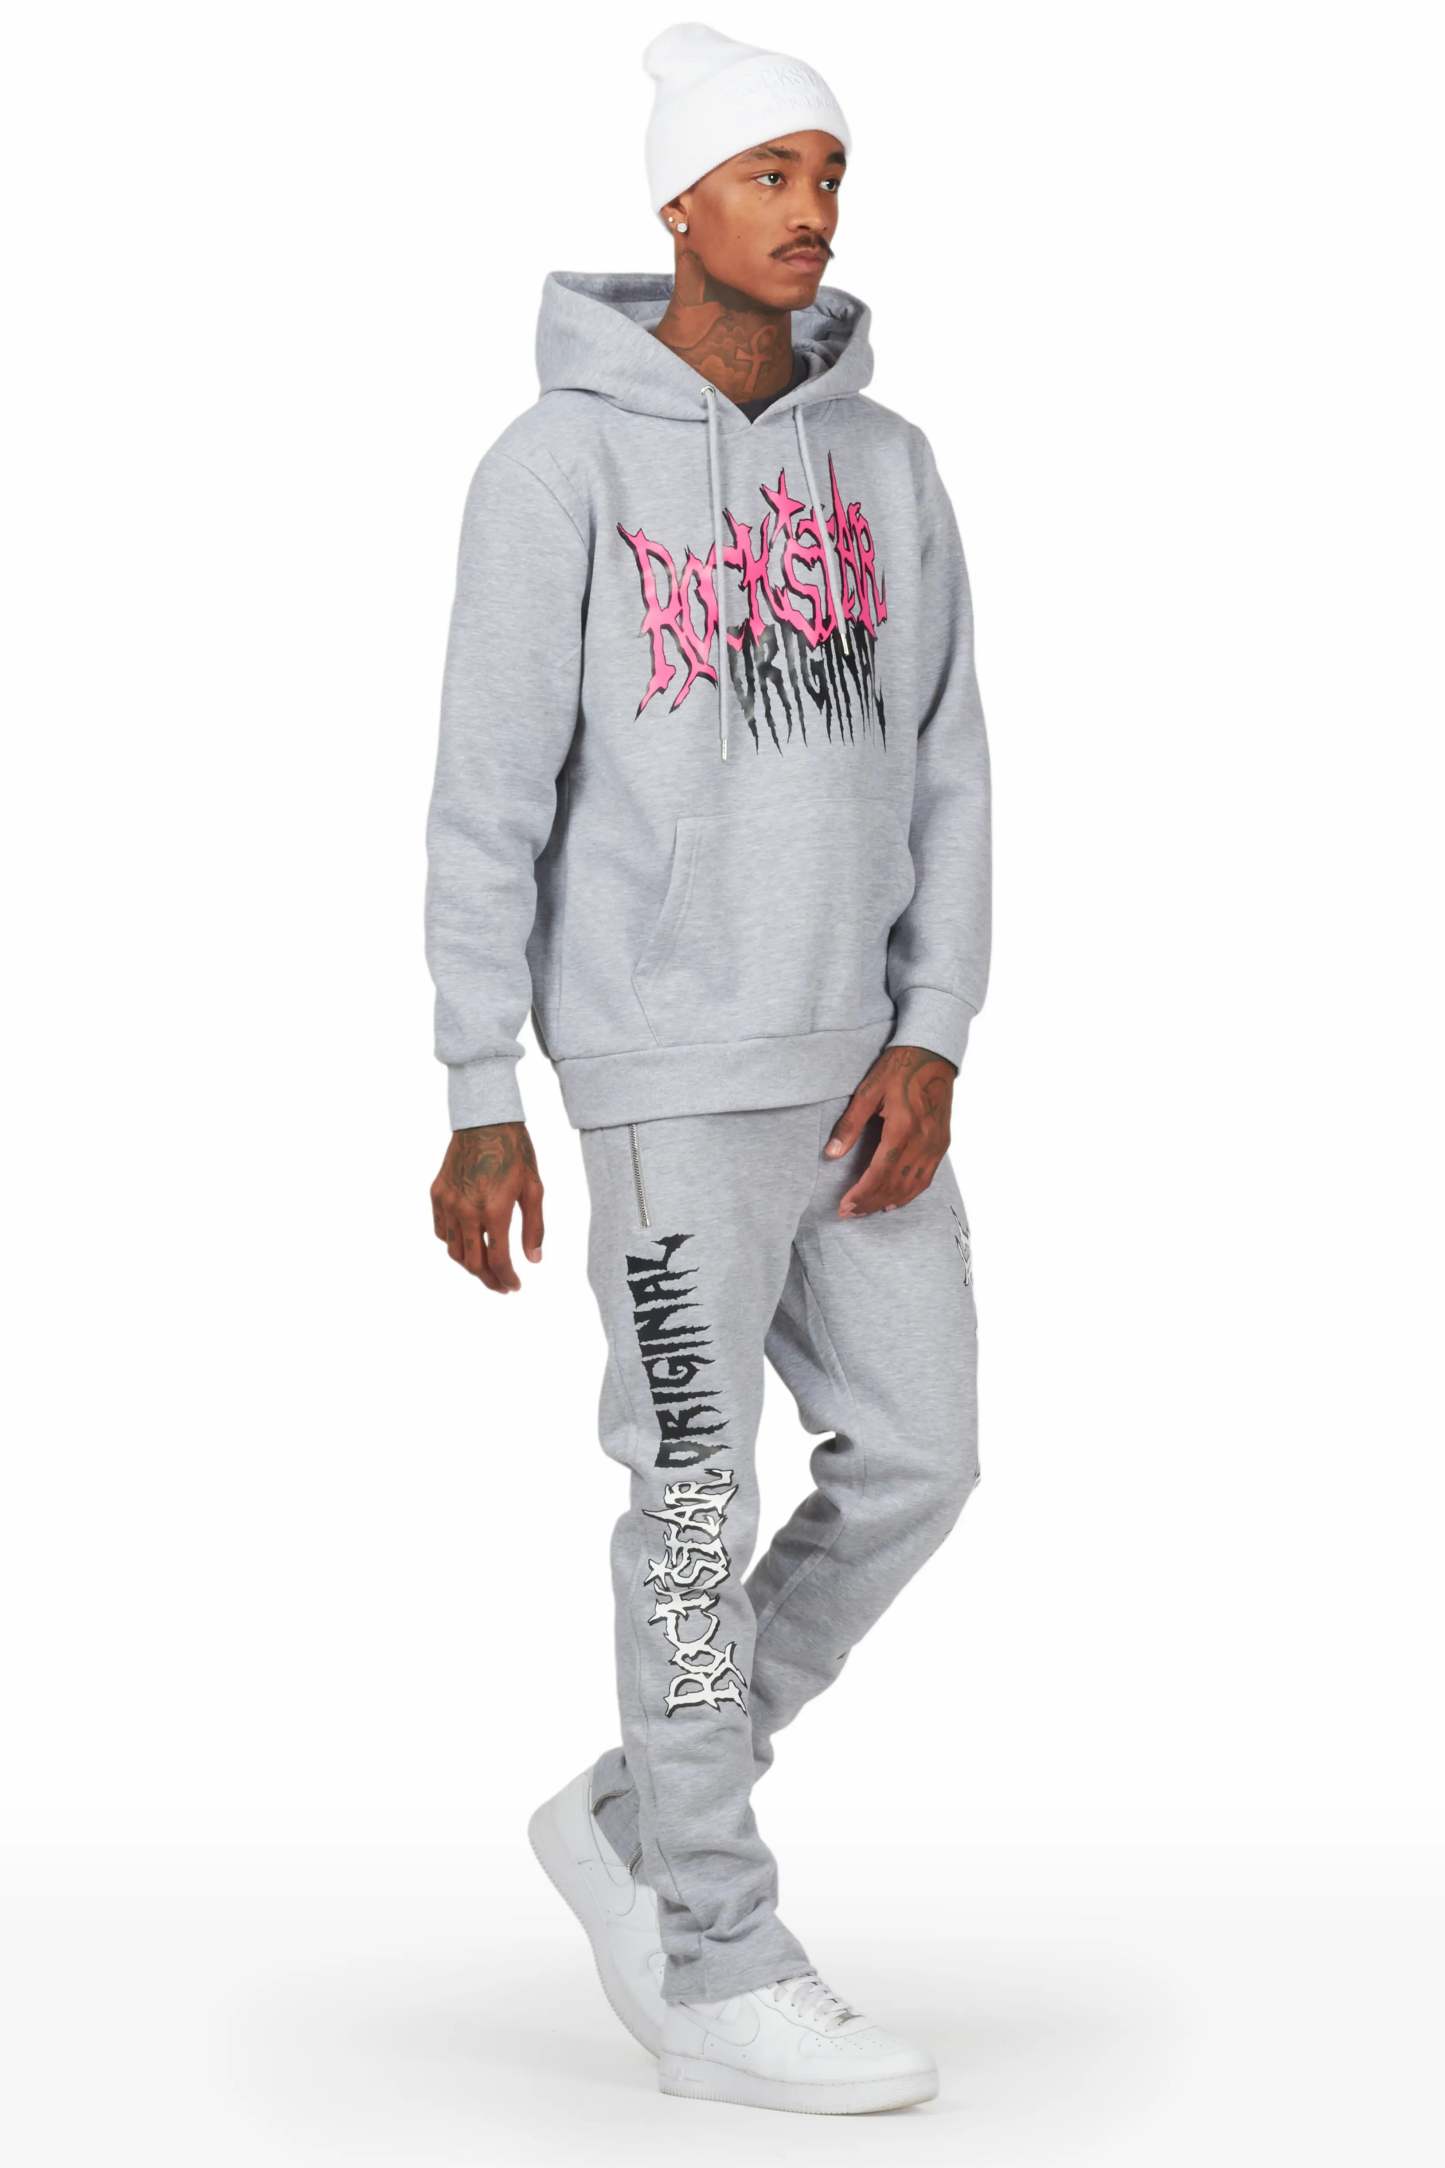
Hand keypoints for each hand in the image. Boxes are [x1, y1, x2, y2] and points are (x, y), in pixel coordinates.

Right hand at [430, 1122, 543, 1291]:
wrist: (485, 1120)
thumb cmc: (515, 1152)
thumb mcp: (534, 1189)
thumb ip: (534, 1228)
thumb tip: (534, 1260)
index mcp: (493, 1210)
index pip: (498, 1260)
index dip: (507, 1279)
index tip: (515, 1287)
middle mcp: (466, 1210)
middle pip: (473, 1263)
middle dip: (489, 1280)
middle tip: (502, 1286)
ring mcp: (447, 1203)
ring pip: (453, 1251)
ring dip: (470, 1265)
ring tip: (486, 1269)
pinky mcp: (436, 1194)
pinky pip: (440, 1231)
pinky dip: (453, 1243)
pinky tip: (468, 1244)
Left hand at [823, 1045, 955, 1217]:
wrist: (933, 1053)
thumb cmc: (898, 1068)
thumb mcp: (867, 1091)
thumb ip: (849, 1125)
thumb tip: (830, 1154)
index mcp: (903, 1127)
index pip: (880, 1173)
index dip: (862, 1194)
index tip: (845, 1206)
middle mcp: (923, 1140)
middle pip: (896, 1184)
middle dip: (871, 1202)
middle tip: (850, 1213)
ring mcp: (936, 1144)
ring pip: (913, 1185)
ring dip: (889, 1201)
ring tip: (867, 1211)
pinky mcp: (942, 1143)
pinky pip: (926, 1177)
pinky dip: (910, 1193)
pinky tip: (895, 1200)